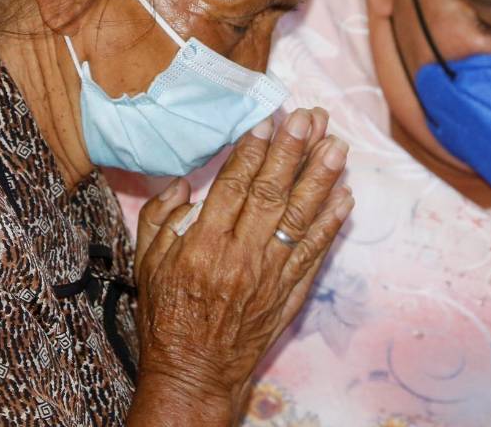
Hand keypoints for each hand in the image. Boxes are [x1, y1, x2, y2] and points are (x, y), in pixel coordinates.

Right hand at [132, 108, 352, 417]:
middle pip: (272, 194)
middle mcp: (241, 258)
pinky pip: (315, 253)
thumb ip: (159, 218)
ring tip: (337, 146)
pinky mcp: (289, 294)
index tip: (268, 120)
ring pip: (301, 219)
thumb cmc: (166, 316)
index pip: (233, 186)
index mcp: (202, 247)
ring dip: (322, 180)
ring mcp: (270, 276)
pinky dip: (331, 225)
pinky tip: (345, 197)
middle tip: (312, 118)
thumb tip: (184, 183)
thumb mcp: (145, 264)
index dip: (253, 151)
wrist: (194, 373)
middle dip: (294, 151)